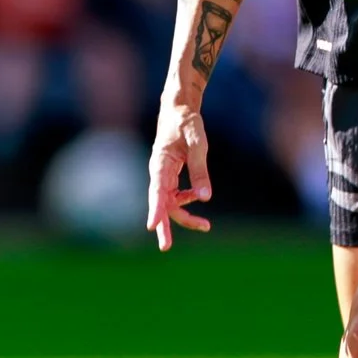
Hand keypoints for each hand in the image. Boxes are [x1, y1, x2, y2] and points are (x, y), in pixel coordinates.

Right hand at [146, 99, 212, 249]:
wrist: (179, 109)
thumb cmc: (186, 123)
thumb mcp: (198, 142)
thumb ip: (200, 169)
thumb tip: (205, 197)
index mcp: (160, 164)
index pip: (156, 191)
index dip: (155, 210)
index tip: (151, 226)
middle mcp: (158, 173)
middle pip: (160, 204)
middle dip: (164, 226)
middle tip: (165, 247)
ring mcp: (163, 176)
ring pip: (169, 203)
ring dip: (184, 216)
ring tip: (206, 226)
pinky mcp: (170, 176)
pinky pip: (176, 195)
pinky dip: (188, 199)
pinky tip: (199, 196)